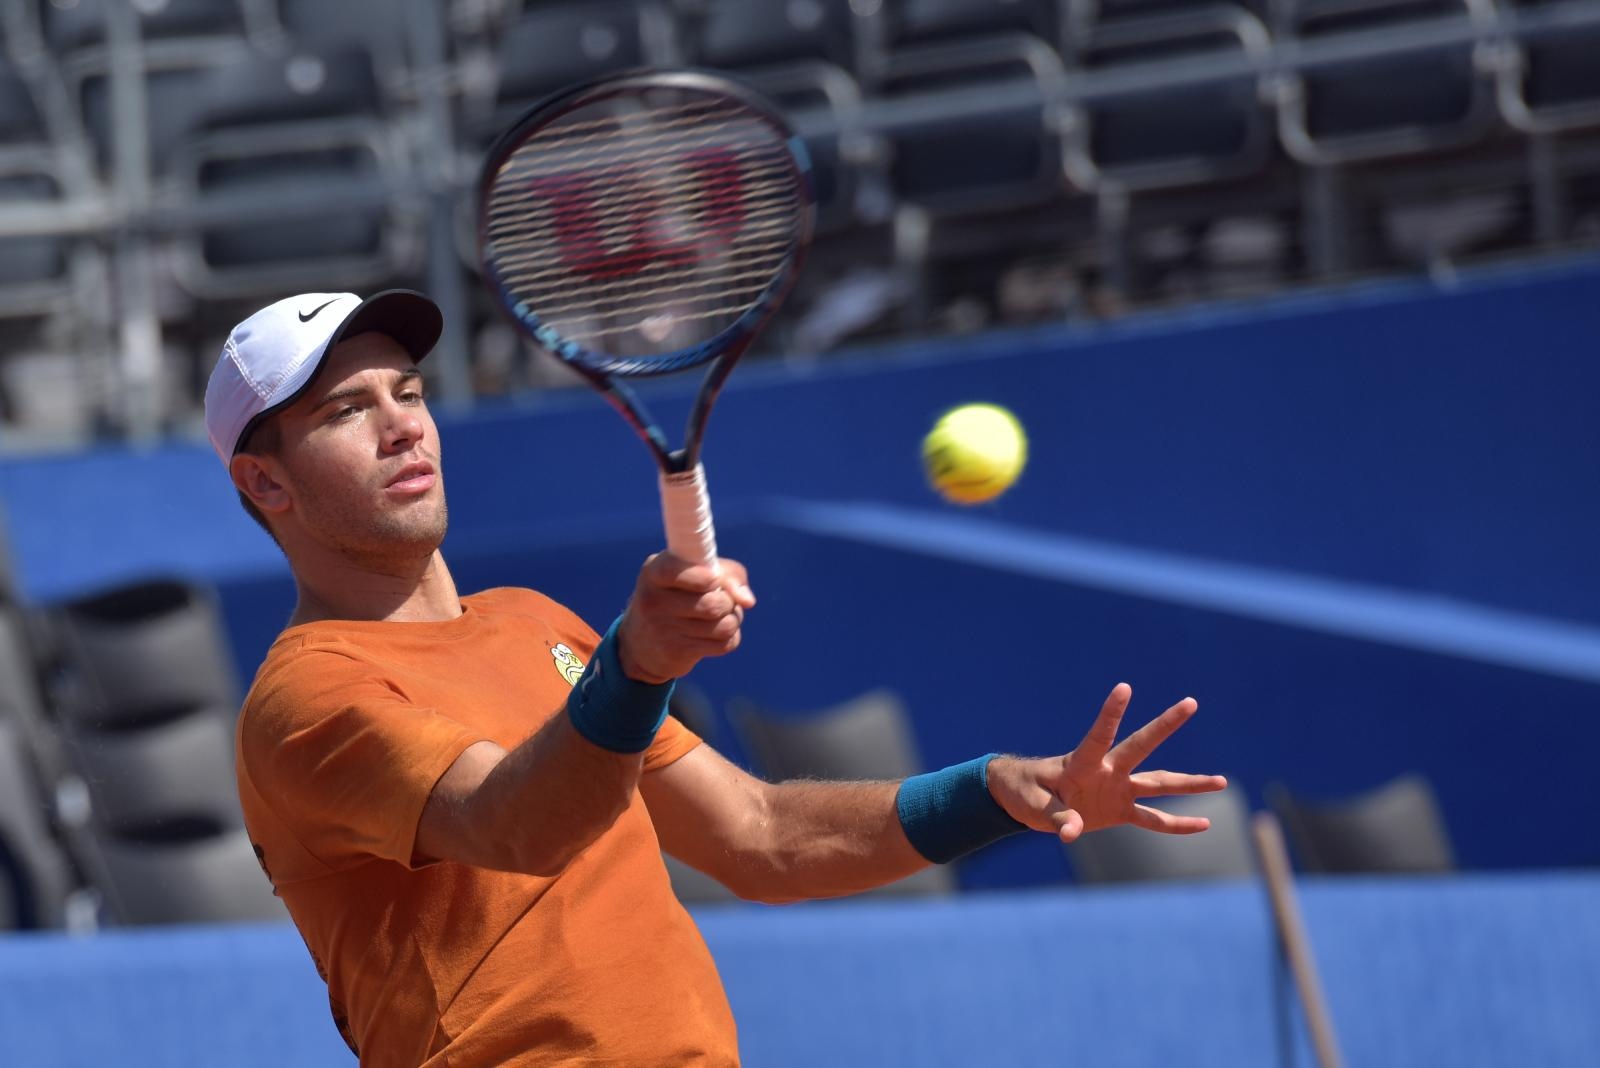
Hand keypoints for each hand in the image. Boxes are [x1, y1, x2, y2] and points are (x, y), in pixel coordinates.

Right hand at [615, 554, 755, 683]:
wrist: (640, 644)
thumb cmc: (676, 596)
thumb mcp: (689, 573)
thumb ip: (725, 573)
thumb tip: (749, 600)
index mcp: (654, 572)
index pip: (679, 571)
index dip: (708, 577)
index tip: (713, 580)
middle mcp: (654, 600)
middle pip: (713, 603)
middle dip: (729, 602)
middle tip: (723, 600)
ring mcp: (664, 629)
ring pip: (724, 625)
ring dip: (733, 619)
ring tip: (723, 616)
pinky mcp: (677, 652)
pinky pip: (724, 644)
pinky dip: (730, 637)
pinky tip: (717, 634)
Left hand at [987, 683, 1225, 843]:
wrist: (1026, 801)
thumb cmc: (1025, 793)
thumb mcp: (1034, 806)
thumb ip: (1056, 818)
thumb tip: (1072, 833)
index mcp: (1081, 763)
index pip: (1099, 734)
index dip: (1110, 713)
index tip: (1124, 688)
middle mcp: (1107, 770)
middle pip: (1141, 746)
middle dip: (1164, 725)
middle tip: (1190, 702)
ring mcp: (1117, 789)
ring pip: (1159, 784)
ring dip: (1190, 783)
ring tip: (1222, 782)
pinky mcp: (1120, 810)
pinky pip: (1153, 819)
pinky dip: (1176, 824)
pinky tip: (1203, 824)